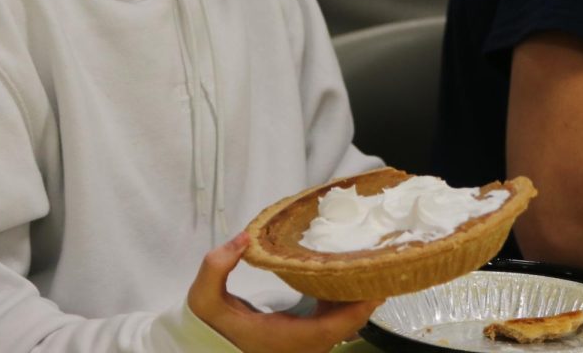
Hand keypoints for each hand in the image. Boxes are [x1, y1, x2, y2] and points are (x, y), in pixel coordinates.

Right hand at [187, 232, 381, 352]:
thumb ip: (216, 267)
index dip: (359, 307)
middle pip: (348, 325)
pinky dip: (343, 302)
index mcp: (286, 339)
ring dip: (356, 298)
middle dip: (366, 296)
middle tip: (378, 261)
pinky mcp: (304, 341)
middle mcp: (302, 349)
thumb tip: (242, 240)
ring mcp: (305, 347)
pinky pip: (334, 323)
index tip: (378, 283)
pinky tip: (343, 277)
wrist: (206, 347)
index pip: (335, 327)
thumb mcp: (203, 299)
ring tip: (366, 264)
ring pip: (343, 325)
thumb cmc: (211, 327)